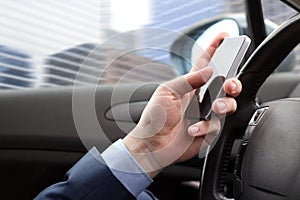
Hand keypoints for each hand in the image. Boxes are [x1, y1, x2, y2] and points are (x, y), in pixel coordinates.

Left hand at [123, 33, 241, 177]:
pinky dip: (206, 127)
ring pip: (227, 105)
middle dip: (232, 82)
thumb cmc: (155, 117)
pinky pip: (216, 127)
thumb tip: (208, 71)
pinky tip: (193, 129)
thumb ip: (188, 81)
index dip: (214, 49)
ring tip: (214, 109)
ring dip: (224, 105)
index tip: (225, 36)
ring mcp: (205, 115)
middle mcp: (200, 99)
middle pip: (224, 85)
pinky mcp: (207, 131)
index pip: (205, 64)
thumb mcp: (167, 92)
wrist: (152, 144)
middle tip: (229, 84)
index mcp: (189, 86)